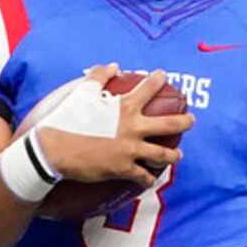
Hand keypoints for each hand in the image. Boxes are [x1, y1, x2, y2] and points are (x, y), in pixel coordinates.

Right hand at [37, 67, 193, 189]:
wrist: (54, 150)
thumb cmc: (66, 119)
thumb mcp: (81, 93)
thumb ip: (99, 76)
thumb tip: (113, 66)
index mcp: (125, 106)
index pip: (149, 88)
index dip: (158, 80)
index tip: (164, 76)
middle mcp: (133, 127)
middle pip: (169, 124)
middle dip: (185, 121)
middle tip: (191, 120)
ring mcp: (130, 150)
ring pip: (162, 154)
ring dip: (173, 155)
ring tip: (178, 155)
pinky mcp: (123, 169)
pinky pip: (142, 176)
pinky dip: (147, 179)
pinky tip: (150, 181)